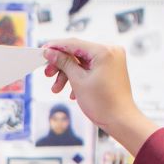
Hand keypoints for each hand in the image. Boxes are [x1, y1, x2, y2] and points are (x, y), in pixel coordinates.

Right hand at [39, 38, 156, 155]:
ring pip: (82, 62)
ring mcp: (112, 59)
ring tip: (57, 89)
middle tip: (48, 74)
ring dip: (68, 74)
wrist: (120, 120)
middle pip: (77, 52)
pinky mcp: (111, 68)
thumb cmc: (103, 103)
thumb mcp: (78, 81)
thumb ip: (63, 63)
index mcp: (104, 51)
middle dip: (61, 65)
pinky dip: (79, 77)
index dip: (55, 47)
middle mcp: (110, 51)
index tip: (42, 51)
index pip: (74, 43)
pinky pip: (90, 68)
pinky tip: (72, 92)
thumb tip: (50, 52)